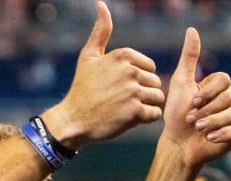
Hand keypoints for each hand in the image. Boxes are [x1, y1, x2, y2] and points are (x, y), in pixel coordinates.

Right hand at [42, 1, 163, 148]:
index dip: (137, 79)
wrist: (73, 119)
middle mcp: (130, 70)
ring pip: (157, 97)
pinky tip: (128, 118)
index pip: (149, 67)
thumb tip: (101, 4)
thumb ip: (101, 31)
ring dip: (145, 106)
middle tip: (121, 101)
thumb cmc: (82, 88)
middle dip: (143, 93)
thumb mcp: (88, 56)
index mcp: (123, 55)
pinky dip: (145, 119)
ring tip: (126, 109)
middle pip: (155, 82)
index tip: (119, 87)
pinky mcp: (135, 112)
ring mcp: (133, 91)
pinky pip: (154, 113)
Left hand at [163, 27, 230, 167]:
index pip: (224, 80)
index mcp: (220, 85)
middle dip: (209, 110)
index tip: (191, 103)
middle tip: (192, 120)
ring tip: (199, 129)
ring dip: (215, 122)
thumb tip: (192, 30)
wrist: (178, 143)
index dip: (207, 93)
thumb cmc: (177, 115)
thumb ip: (189, 58)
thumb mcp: (180, 84)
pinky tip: (210, 138)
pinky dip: (225, 134)